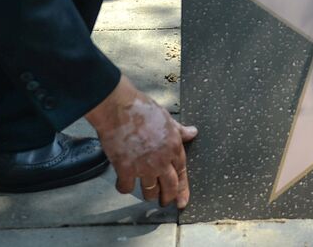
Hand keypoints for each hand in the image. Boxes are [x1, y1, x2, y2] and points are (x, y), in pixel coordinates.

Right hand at [86, 76, 197, 208]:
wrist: (119, 109)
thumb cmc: (143, 109)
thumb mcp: (167, 118)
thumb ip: (179, 130)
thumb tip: (193, 132)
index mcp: (173, 147)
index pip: (182, 173)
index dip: (182, 189)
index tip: (182, 201)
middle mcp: (161, 160)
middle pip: (169, 187)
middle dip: (167, 197)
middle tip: (164, 202)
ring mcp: (144, 167)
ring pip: (150, 191)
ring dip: (148, 194)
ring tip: (147, 193)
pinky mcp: (126, 169)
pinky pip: (127, 187)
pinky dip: (124, 187)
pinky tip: (123, 183)